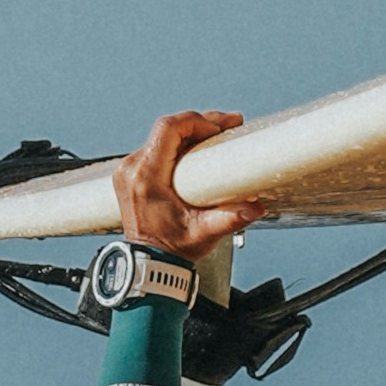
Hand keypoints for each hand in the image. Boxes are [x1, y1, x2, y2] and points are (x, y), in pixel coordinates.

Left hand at [115, 104, 254, 254]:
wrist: (149, 263)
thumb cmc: (171, 250)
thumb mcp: (203, 234)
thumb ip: (230, 220)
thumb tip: (256, 207)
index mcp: (146, 178)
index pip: (168, 129)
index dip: (197, 122)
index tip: (220, 129)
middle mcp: (132, 170)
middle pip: (167, 129)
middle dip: (200, 124)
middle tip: (229, 125)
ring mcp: (129, 171)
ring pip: (161, 137)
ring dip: (191, 132)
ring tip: (218, 135)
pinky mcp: (132, 174)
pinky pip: (156, 148)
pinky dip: (179, 144)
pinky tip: (199, 147)